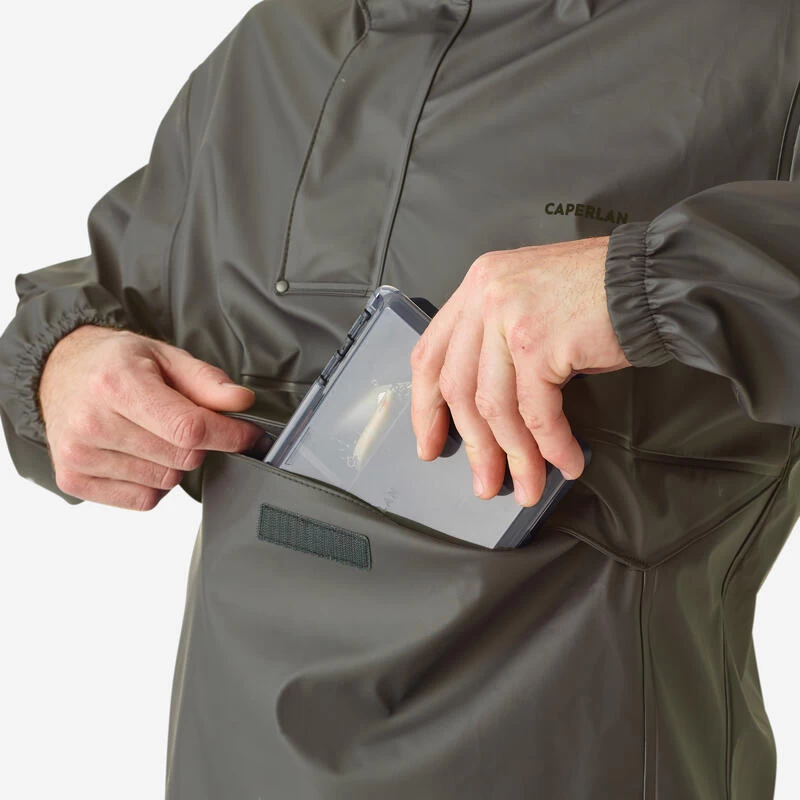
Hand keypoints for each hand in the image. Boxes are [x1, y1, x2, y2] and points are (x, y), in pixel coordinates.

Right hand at [38, 325, 263, 509]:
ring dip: (174, 461)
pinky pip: (143, 500)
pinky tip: (138, 454)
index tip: (248, 435)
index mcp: (116, 383)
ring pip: (166, 480)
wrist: (60, 371)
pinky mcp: (74, 480)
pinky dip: (153, 482)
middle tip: (183, 421)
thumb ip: (207, 381)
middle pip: (182, 457)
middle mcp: (92, 421)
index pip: (189, 428)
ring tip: (152, 432)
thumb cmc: (115, 363)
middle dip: (199, 443)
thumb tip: (241, 402)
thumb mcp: (164, 357)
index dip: (229, 435)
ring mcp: (79, 454)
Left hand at [410, 236, 630, 506]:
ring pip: (495, 406)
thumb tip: (482, 417)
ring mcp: (509, 318)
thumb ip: (496, 342)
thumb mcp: (528, 303)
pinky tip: (564, 462)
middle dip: (474, 446)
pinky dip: (550, 445)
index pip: (430, 355)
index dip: (425, 408)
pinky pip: (536, 412)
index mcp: (476, 287)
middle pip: (458, 388)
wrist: (651, 279)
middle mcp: (484, 297)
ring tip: (528, 485)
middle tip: (485, 482)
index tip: (430, 443)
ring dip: (514, 456)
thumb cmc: (598, 295)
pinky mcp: (539, 343)